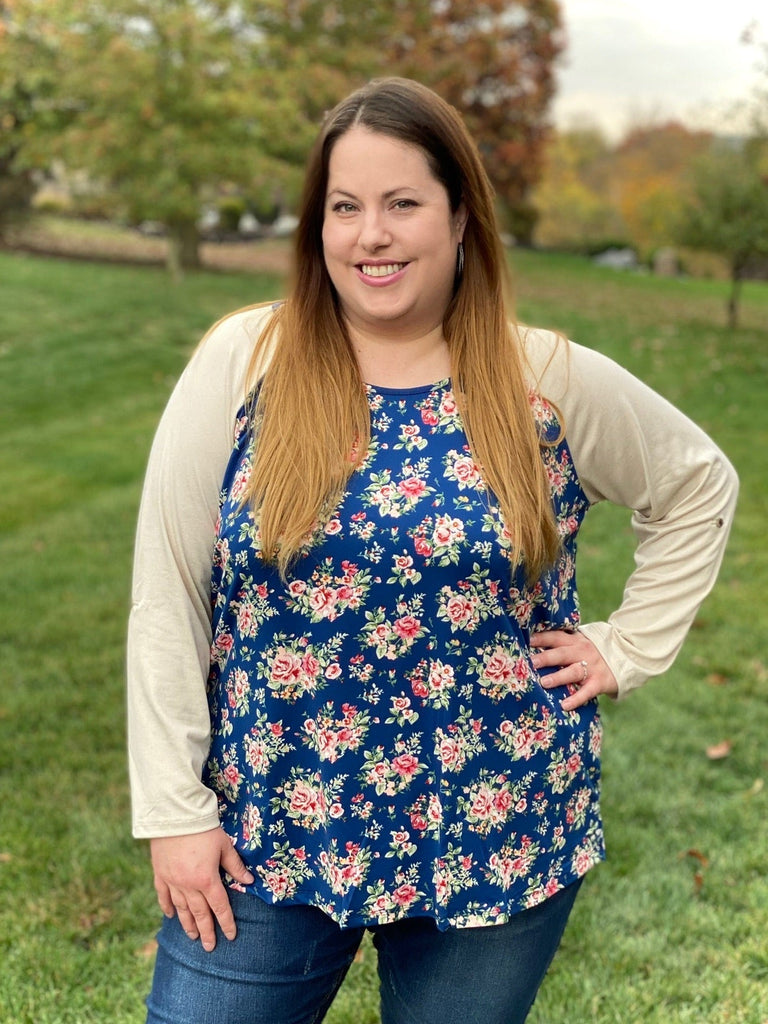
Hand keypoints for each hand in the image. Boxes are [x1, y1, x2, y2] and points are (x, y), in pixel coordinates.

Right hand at [150, 828, 253, 951]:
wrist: (175, 815)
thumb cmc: (204, 829)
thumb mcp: (224, 846)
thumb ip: (235, 866)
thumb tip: (249, 881)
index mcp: (207, 879)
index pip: (219, 906)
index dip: (226, 922)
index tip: (231, 936)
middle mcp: (188, 885)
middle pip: (199, 913)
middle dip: (206, 931)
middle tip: (210, 948)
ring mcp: (172, 881)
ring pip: (181, 908)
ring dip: (188, 924)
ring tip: (193, 937)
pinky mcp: (160, 873)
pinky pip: (163, 895)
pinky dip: (167, 907)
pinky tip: (171, 916)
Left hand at [531, 629, 617, 711]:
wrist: (626, 656)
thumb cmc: (593, 651)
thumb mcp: (580, 642)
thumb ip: (563, 643)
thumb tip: (534, 646)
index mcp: (575, 640)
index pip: (556, 637)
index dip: (542, 638)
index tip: (528, 641)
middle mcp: (582, 652)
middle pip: (562, 654)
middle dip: (546, 658)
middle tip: (532, 663)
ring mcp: (591, 667)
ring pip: (573, 671)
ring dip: (558, 677)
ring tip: (544, 683)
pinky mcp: (599, 682)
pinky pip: (587, 692)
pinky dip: (576, 699)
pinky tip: (564, 705)